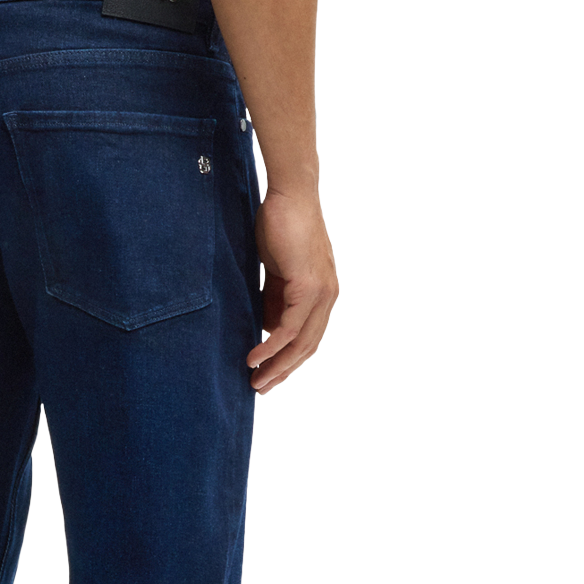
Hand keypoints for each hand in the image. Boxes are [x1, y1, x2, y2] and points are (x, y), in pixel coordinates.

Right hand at [248, 188, 338, 392]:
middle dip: (283, 371)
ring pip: (301, 342)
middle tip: (260, 388)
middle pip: (307, 347)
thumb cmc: (280, 225)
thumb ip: (274, 298)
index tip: (267, 375)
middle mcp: (328, 297)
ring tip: (255, 380)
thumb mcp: (276, 271)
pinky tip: (255, 357)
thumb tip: (265, 327)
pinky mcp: (308, 286)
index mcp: (322, 294)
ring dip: (277, 365)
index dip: (288, 360)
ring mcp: (322, 292)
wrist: (290, 195)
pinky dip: (272, 346)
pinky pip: (289, 327)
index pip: (308, 338)